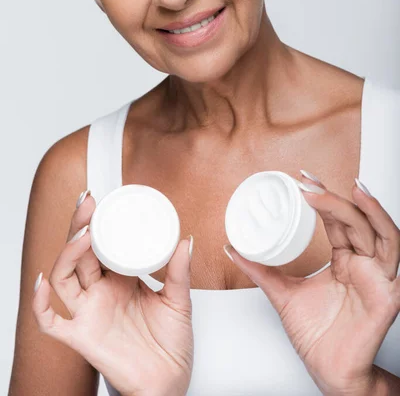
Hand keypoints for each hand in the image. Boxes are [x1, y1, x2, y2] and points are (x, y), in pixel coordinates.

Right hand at [32, 190, 193, 395]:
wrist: (168, 382)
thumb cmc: (170, 343)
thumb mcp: (178, 300)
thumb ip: (179, 272)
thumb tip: (186, 240)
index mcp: (121, 279)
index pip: (103, 244)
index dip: (99, 222)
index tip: (104, 199)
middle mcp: (101, 291)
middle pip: (80, 252)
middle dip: (81, 225)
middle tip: (89, 202)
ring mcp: (89, 312)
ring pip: (64, 277)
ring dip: (68, 254)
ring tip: (83, 235)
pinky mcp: (81, 337)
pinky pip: (50, 321)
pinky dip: (39, 303)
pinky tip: (41, 282)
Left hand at [224, 174, 399, 395]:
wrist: (328, 371)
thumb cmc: (316, 337)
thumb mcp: (282, 293)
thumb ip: (260, 270)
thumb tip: (232, 248)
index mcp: (344, 260)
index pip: (337, 220)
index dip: (322, 197)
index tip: (301, 180)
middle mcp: (363, 263)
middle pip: (355, 220)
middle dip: (333, 197)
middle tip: (308, 182)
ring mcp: (377, 276)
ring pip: (378, 231)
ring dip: (363, 207)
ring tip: (346, 187)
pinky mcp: (387, 292)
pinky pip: (392, 256)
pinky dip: (383, 228)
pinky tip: (367, 213)